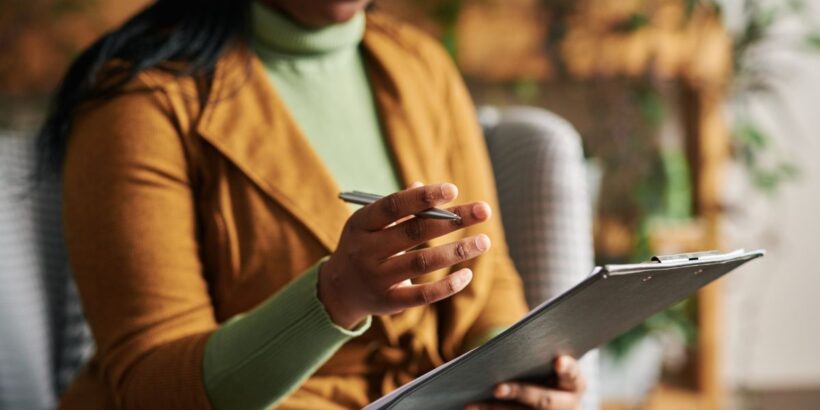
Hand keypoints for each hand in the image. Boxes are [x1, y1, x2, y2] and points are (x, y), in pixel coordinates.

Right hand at [318, 183, 492, 328]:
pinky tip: (468, 274)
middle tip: (484, 210)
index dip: (423, 197)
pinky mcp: (388, 301)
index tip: (453, 189)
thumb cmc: (363, 246)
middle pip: (414, 232)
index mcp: (361, 224)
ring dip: (456, 251)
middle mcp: (366, 250)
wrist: (338, 290)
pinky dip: (447, 286)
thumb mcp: (370, 224)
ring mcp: (376, 278)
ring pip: (422, 262)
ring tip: (484, 241)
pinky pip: (422, 295)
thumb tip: (423, 186)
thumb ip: (397, 207)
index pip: (393, 206)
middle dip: (452, 219)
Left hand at [465, 355, 585, 409]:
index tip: (558, 362)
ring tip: (471, 405)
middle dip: (520, 393)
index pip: (572, 374)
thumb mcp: (550, 362)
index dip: (566, 368)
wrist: (555, 398)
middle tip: (497, 388)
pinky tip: (471, 409)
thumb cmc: (547, 370)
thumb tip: (507, 343)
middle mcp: (567, 405)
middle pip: (543, 401)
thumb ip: (537, 354)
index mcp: (575, 384)